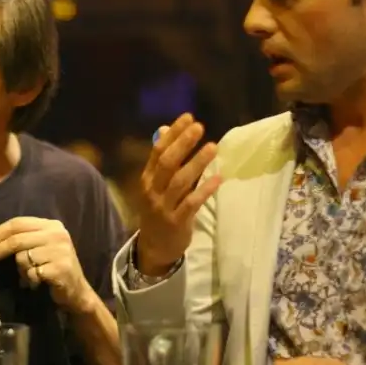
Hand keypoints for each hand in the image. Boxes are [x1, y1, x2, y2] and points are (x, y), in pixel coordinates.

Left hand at [0, 217, 98, 314]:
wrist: (76, 291)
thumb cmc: (53, 268)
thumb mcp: (41, 247)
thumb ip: (23, 239)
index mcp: (51, 225)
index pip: (18, 223)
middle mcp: (57, 234)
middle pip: (17, 239)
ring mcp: (60, 251)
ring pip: (22, 258)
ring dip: (21, 270)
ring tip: (30, 276)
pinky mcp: (60, 268)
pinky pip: (31, 272)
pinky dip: (30, 279)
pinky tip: (37, 282)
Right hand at [136, 114, 220, 275]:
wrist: (154, 247)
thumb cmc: (159, 210)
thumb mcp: (156, 185)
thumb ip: (162, 160)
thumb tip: (166, 130)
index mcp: (147, 179)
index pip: (157, 151)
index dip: (172, 134)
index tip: (188, 117)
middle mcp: (152, 191)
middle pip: (167, 164)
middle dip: (183, 144)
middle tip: (199, 127)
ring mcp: (163, 207)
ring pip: (180, 182)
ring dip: (197, 163)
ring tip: (213, 146)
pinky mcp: (176, 222)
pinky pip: (191, 203)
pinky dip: (205, 190)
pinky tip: (218, 178)